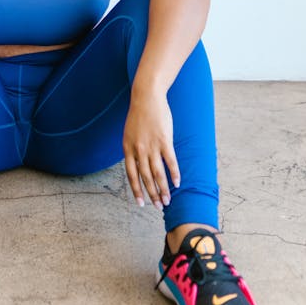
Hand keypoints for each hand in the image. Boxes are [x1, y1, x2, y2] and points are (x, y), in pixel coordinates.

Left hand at [122, 85, 180, 208]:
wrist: (146, 97)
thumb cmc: (139, 115)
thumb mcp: (129, 134)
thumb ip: (133, 150)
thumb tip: (138, 164)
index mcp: (128, 149)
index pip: (131, 175)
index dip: (136, 190)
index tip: (140, 203)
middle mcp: (139, 150)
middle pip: (146, 178)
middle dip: (152, 194)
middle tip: (159, 206)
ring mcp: (152, 146)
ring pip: (158, 173)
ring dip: (163, 189)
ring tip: (168, 200)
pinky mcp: (164, 140)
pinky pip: (170, 161)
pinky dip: (174, 174)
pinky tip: (177, 183)